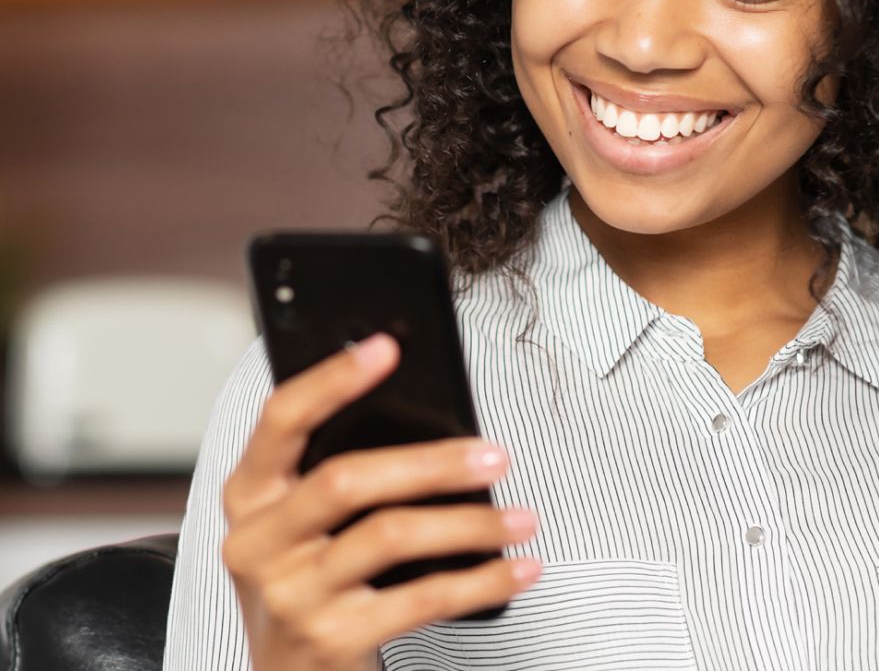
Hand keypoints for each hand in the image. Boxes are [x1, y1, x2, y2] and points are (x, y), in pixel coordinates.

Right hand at [221, 333, 543, 670]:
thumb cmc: (312, 586)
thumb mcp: (303, 528)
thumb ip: (339, 476)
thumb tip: (432, 421)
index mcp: (249, 497)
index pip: (281, 420)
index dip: (332, 379)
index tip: (387, 346)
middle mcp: (257, 543)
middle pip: (347, 480)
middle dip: (432, 462)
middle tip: (495, 455)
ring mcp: (290, 595)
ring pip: (391, 535)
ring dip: (472, 524)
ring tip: (522, 519)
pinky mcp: (330, 639)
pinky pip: (423, 598)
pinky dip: (482, 580)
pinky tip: (517, 569)